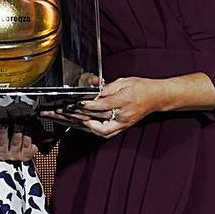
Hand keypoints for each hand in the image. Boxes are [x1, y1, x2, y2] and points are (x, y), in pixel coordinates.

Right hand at [0, 122, 36, 161]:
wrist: (29, 135)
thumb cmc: (11, 129)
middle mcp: (4, 153)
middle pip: (1, 143)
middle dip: (2, 130)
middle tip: (4, 119)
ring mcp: (16, 154)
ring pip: (15, 142)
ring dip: (17, 128)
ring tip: (18, 118)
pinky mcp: (28, 153)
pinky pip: (27, 142)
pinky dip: (27, 131)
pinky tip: (27, 123)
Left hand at [44, 77, 166, 138]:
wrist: (156, 98)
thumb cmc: (141, 88)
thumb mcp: (124, 81)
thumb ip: (106, 87)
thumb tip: (90, 88)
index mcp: (124, 100)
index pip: (102, 105)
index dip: (87, 105)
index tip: (73, 102)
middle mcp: (122, 115)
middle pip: (95, 117)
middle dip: (74, 114)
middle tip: (58, 111)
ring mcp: (121, 123)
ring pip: (95, 128)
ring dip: (76, 123)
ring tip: (60, 119)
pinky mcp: (120, 127)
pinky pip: (101, 132)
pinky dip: (87, 128)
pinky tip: (75, 124)